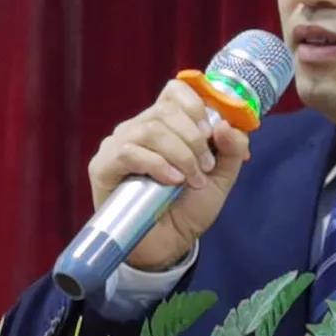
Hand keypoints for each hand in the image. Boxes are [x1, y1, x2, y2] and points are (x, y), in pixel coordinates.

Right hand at [88, 78, 250, 271]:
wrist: (168, 244)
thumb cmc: (189, 207)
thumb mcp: (221, 177)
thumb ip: (232, 150)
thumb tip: (227, 125)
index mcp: (166, 123)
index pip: (175, 91)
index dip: (196, 104)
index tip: (211, 133)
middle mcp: (139, 127)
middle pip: (166, 110)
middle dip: (193, 138)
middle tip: (205, 167)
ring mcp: (118, 145)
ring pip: (149, 129)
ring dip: (179, 153)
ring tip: (191, 179)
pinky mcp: (103, 166)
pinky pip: (128, 152)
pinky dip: (157, 164)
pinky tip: (171, 181)